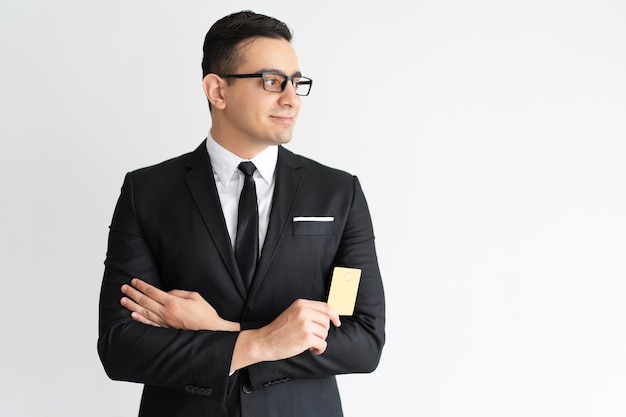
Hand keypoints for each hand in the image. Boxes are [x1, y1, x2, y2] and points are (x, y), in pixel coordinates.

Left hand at [120, 278, 239, 331]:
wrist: (210, 330)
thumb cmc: (205, 313)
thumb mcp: (195, 297)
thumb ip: (179, 293)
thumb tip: (167, 293)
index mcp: (173, 302)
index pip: (153, 292)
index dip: (142, 286)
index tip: (134, 281)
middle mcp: (166, 312)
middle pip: (145, 301)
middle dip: (133, 293)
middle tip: (123, 288)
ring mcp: (165, 322)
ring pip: (145, 312)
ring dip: (133, 305)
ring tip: (123, 300)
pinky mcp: (166, 329)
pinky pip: (150, 324)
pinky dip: (140, 319)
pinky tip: (133, 315)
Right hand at [231, 299, 340, 370]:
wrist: (264, 341)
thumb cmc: (278, 330)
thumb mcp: (292, 313)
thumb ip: (308, 312)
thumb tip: (328, 317)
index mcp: (301, 304)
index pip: (326, 307)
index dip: (334, 315)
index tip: (336, 322)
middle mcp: (304, 311)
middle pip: (326, 321)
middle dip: (322, 331)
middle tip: (312, 337)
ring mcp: (305, 324)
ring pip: (325, 333)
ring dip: (319, 340)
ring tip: (308, 342)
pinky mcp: (306, 337)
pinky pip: (322, 344)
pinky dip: (319, 349)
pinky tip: (311, 349)